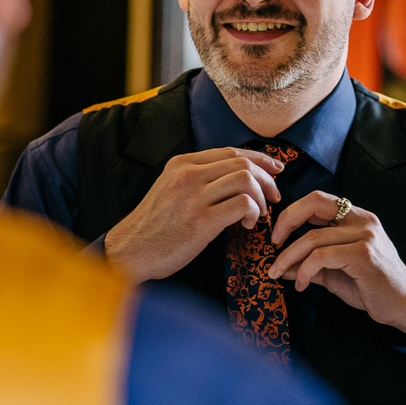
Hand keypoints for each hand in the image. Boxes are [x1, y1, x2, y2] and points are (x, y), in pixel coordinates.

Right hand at [103, 147, 286, 283]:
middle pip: (243, 163)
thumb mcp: (169, 189)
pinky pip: (242, 204)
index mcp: (181, 164)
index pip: (230, 152)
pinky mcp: (200, 221)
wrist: (130, 252)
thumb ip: (196, 179)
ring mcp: (193, 196)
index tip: (275, 169)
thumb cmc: (154, 227)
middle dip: (267, 179)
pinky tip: (247, 225)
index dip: (259, 159)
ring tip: (258, 215)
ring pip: (246, 180)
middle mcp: (187, 175)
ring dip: (261, 197)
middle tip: (274, 197)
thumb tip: (235, 178)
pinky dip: (253, 212)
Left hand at [268, 193, 405, 337]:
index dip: (293, 213)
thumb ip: (310, 264)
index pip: (318, 200)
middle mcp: (362, 220)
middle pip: (314, 204)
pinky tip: (301, 284)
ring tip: (278, 273)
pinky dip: (304, 270)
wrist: (404, 306)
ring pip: (313, 237)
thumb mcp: (335, 272)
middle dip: (286, 221)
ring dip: (289, 257)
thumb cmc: (371, 287)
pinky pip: (321, 256)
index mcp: (357, 217)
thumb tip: (281, 266)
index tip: (278, 235)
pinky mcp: (363, 255)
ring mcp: (365, 235)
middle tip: (272, 245)